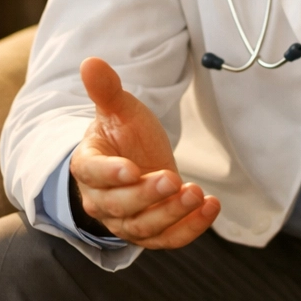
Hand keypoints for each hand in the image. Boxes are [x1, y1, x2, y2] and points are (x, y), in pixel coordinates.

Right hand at [69, 58, 220, 247]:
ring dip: (172, 214)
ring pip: (144, 227)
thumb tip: (91, 61)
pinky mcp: (151, 230)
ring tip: (198, 194)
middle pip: (120, 206)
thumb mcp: (119, 109)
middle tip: (174, 180)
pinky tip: (212, 208)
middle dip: (148, 196)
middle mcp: (102, 200)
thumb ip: (107, 90)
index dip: (110, 174)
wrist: (134, 159)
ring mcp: (126, 220)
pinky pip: (167, 239)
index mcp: (88, 166)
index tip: (132, 169)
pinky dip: (190, 229)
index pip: (93, 174)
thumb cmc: (123, 134)